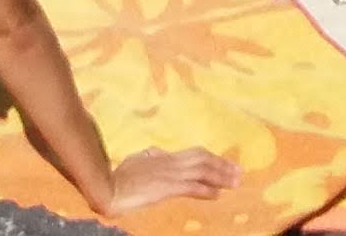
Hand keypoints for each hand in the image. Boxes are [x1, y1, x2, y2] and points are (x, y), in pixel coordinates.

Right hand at [99, 146, 240, 213]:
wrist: (106, 187)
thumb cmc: (117, 177)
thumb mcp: (135, 162)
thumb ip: (148, 157)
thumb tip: (154, 152)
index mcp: (163, 156)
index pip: (194, 154)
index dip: (212, 159)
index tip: (226, 164)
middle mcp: (168, 162)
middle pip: (202, 159)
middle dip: (222, 165)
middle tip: (239, 172)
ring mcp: (167, 173)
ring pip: (200, 171)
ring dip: (220, 176)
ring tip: (235, 181)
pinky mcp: (164, 187)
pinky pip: (190, 186)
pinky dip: (205, 189)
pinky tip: (216, 194)